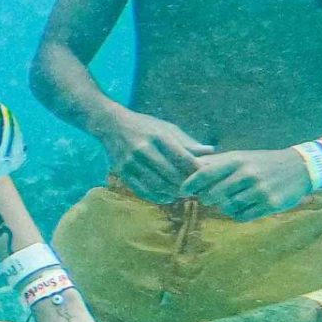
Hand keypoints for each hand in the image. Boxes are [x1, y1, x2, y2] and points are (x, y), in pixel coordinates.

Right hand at [95, 107, 211, 201]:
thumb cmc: (145, 126)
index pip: (182, 158)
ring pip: (157, 185)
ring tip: (181, 194)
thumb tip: (211, 151)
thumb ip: (187, 142)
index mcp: (158, 136)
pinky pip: (142, 190)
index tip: (204, 177)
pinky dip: (156, 197)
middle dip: (185, 185)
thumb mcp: (166, 128)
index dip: (196, 171)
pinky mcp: (122, 172)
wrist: (111, 125)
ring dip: (172, 193)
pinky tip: (166, 197)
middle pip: (170, 174)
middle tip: (195, 190)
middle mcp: (143, 149)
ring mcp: (131, 162)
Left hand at [181, 147, 314, 221]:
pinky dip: (237, 215)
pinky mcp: (270, 204)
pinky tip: (243, 207)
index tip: (181, 191)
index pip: (205, 173)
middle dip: (208, 198)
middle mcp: (247, 174)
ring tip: (230, 200)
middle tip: (210, 197)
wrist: (299, 167)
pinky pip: (242, 217)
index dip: (190, 184)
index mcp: (237, 160)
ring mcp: (260, 190)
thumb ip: (216, 163)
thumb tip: (187, 166)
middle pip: (213, 194)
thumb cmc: (262, 162)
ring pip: (227, 208)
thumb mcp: (240, 156)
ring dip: (224, 207)